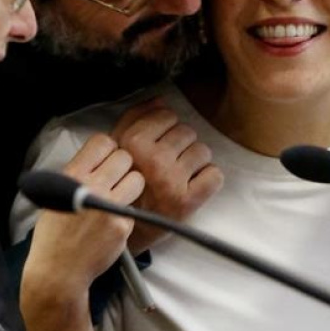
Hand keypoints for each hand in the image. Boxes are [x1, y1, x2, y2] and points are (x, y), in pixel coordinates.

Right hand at [25, 133, 144, 298]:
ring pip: (138, 178)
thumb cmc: (54, 232)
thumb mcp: (55, 193)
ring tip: (120, 197)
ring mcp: (110, 206)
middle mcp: (92, 186)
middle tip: (115, 180)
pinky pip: (134, 207)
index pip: (103, 141)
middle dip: (122, 167)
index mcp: (72, 174)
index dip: (108, 150)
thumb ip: (78, 173)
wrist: (58, 270)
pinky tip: (113, 224)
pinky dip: (127, 213)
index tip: (106, 161)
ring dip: (132, 185)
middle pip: (124, 157)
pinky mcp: (123, 225)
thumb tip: (101, 158)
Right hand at [111, 99, 222, 252]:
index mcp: (131, 143)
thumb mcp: (116, 149)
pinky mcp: (188, 201)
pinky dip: (207, 180)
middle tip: (168, 163)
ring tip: (179, 175)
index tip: (158, 144)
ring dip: (194, 161)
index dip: (165, 128)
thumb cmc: (121, 186)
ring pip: (202, 151)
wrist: (123, 229)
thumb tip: (160, 101)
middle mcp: (153, 159)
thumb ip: (133, 119)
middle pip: (186, 131)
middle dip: (180, 145)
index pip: (166, 115)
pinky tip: (191, 186)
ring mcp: (172, 181)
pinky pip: (214, 176)